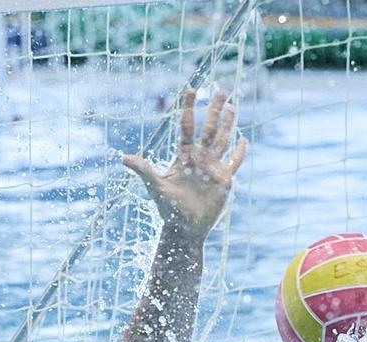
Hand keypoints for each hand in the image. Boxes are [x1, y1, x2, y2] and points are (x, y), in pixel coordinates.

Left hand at [122, 89, 247, 240]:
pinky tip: (244, 140)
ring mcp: (213, 167)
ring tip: (232, 106)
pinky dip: (240, 152)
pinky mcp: (224, 180)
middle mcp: (199, 158)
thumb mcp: (155, 186)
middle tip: (220, 89)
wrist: (184, 228)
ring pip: (222, 140)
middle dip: (214, 109)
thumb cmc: (168, 208)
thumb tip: (122, 157)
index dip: (188, 108)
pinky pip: (234, 162)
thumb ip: (143, 170)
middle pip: (208, 128)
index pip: (187, 127)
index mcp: (184, 156)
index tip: (191, 89)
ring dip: (228, 124)